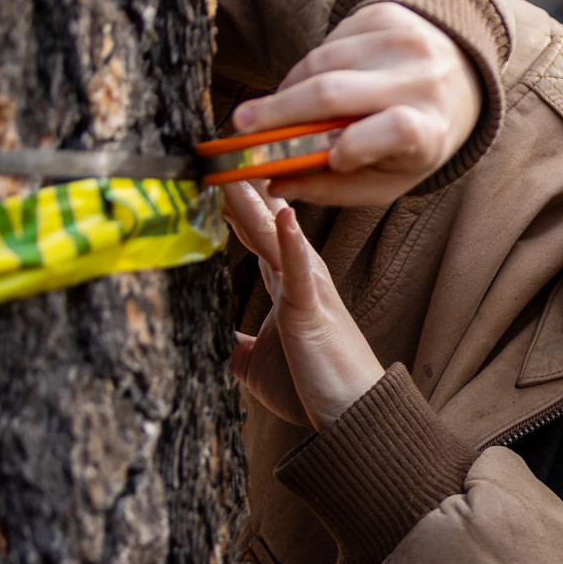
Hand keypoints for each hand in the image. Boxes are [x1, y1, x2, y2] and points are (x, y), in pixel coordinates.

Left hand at [225, 182, 386, 429]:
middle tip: (217, 149)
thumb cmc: (312, 388)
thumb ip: (236, 344)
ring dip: (258, 202)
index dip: (233, 207)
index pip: (254, 236)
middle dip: (240, 188)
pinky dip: (292, 242)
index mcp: (286, 287)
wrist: (352, 414)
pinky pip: (300, 271)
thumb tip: (211, 339)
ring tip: (239, 166)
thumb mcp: (255, 364)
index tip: (210, 176)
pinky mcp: (313, 310)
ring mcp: (308, 290)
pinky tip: (285, 215)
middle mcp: (299, 279)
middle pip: (264, 223)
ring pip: (277, 236)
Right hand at [228, 2, 482, 205]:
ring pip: (321, 62)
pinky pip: (328, 41)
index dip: (356, 145)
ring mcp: (405, 41)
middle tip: (241, 126)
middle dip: (279, 111)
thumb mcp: (389, 177)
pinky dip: (309, 67)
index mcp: (433, 129)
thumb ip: (335, 189)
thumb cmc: (415, 140)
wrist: (458, 79)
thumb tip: (275, 185)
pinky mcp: (387, 15)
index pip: (398, 130)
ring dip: (288, 88)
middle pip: (335, 92)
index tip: (327, 157)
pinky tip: (315, 82)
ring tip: (278, 110)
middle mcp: (423, 80)